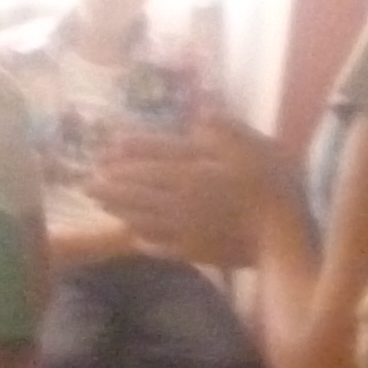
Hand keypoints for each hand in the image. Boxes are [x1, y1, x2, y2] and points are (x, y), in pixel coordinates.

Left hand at [90, 117, 288, 270]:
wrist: (282, 237)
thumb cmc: (273, 186)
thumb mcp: (256, 147)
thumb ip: (226, 131)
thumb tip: (200, 115)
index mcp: (193, 170)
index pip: (155, 157)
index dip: (131, 152)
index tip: (107, 149)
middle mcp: (179, 198)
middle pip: (137, 189)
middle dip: (109, 185)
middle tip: (85, 184)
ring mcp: (182, 227)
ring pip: (142, 217)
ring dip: (118, 210)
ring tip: (100, 205)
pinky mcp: (191, 251)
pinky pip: (159, 245)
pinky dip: (143, 239)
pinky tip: (134, 237)